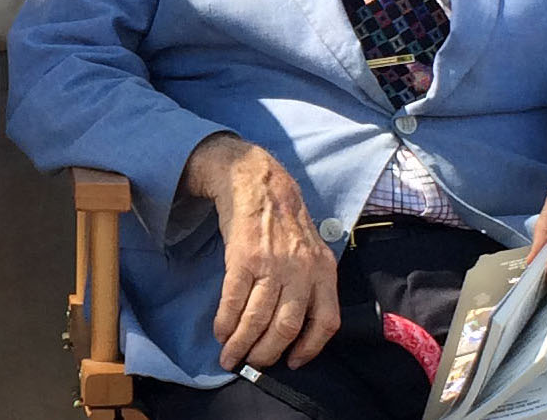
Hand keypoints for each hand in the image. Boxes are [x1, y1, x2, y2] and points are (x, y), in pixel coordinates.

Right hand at [183, 134, 339, 371]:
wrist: (257, 180)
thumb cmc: (284, 219)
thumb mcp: (312, 248)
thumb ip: (311, 282)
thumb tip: (297, 326)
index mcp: (323, 270)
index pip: (326, 322)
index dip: (309, 349)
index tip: (293, 362)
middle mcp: (301, 270)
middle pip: (286, 328)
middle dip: (266, 354)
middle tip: (252, 365)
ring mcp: (271, 264)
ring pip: (257, 319)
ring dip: (241, 345)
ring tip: (230, 357)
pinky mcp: (243, 258)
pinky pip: (233, 301)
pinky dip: (225, 323)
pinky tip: (221, 333)